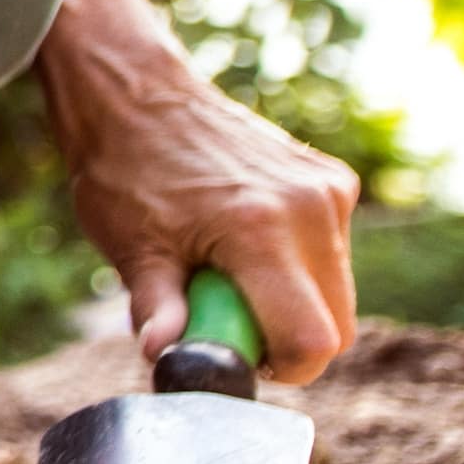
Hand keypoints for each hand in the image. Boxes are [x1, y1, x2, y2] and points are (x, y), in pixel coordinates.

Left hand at [61, 62, 364, 384]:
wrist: (138, 95)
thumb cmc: (125, 170)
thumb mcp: (131, 247)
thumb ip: (158, 308)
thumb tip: (163, 356)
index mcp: (261, 230)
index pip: (312, 340)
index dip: (282, 368)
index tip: (241, 356)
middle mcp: (310, 208)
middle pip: (336, 326)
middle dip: (288, 340)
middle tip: (227, 316)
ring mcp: (329, 190)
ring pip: (337, 292)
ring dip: (293, 302)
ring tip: (229, 272)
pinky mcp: (334, 180)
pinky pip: (334, 253)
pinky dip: (300, 266)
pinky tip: (247, 240)